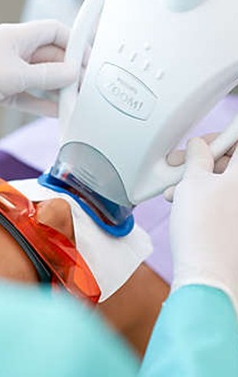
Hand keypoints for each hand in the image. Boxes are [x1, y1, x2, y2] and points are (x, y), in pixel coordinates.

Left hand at [0, 21, 77, 140]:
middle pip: (48, 56)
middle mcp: (11, 50)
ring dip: (54, 90)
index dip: (75, 44)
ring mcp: (2, 69)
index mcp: (16, 36)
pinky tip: (53, 113)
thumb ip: (47, 77)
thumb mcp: (15, 76)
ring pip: (37, 78)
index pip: (55, 31)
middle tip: (86, 89)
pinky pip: (23, 93)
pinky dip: (37, 102)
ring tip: (74, 104)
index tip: (90, 62)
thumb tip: (74, 74)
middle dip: (67, 71)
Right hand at [169, 137, 237, 313]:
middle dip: (204, 159)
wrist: (206, 269)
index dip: (219, 138)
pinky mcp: (235, 221)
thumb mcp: (192, 181)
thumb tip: (198, 147)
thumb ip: (197, 156)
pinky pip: (222, 198)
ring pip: (224, 180)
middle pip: (231, 161)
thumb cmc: (203, 228)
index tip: (204, 142)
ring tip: (176, 187)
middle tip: (182, 163)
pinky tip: (183, 201)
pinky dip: (204, 195)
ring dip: (199, 178)